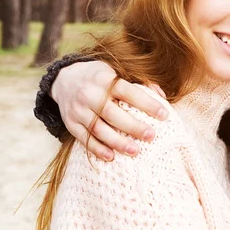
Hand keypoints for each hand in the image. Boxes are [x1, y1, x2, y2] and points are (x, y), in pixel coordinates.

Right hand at [51, 60, 168, 159]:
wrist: (65, 79)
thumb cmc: (100, 77)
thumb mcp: (117, 72)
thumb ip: (140, 83)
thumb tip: (162, 96)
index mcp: (105, 79)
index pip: (128, 92)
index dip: (147, 104)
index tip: (164, 115)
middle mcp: (89, 94)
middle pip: (112, 113)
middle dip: (133, 127)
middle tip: (151, 136)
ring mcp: (78, 110)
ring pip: (98, 129)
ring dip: (117, 142)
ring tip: (135, 151)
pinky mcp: (70, 123)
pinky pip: (84, 138)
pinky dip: (97, 149)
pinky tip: (111, 156)